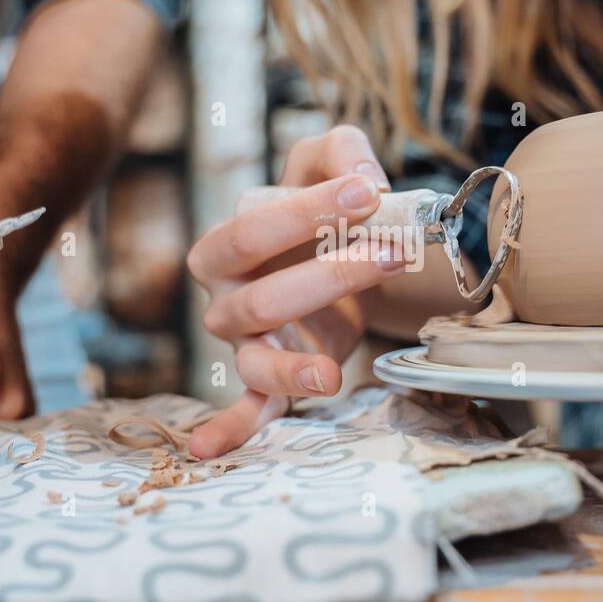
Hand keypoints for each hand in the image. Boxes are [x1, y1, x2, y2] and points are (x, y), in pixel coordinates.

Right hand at [187, 126, 401, 457]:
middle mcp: (224, 297)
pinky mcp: (268, 378)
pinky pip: (246, 407)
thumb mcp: (327, 162)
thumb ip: (342, 151)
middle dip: (331, 275)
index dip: (308, 212)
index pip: (254, 228)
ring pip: (256, 358)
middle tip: (394, 252)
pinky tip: (208, 450)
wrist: (331, 256)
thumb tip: (366, 176)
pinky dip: (227, 429)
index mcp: (226, 244)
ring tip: (334, 374)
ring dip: (298, 365)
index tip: (367, 193)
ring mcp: (243, 344)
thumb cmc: (321, 210)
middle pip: (262, 297)